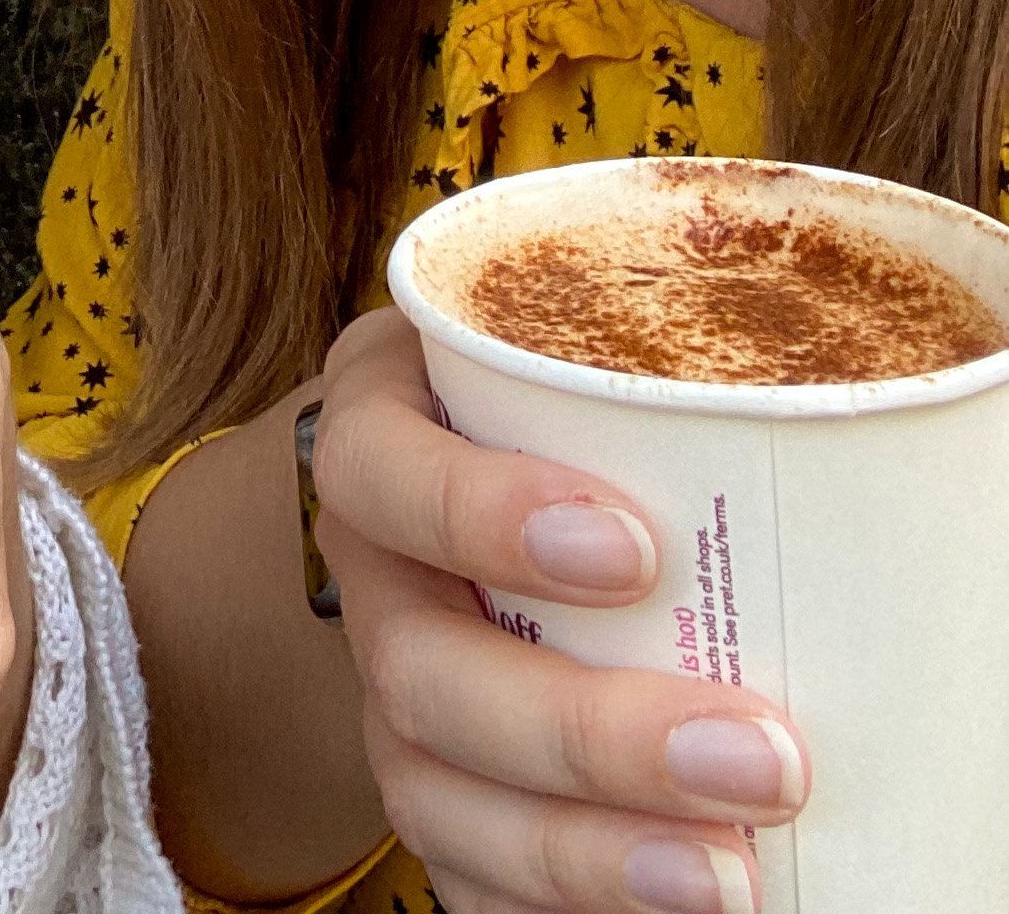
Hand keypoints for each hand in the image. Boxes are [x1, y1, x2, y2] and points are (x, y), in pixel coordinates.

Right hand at [312, 308, 809, 913]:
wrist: (484, 476)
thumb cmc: (560, 396)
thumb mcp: (579, 350)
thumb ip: (649, 378)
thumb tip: (839, 418)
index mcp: (376, 431)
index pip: (377, 470)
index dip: (480, 516)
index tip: (637, 549)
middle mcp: (370, 572)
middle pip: (420, 671)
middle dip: (588, 733)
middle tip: (760, 759)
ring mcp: (389, 692)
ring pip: (436, 795)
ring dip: (587, 852)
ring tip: (731, 877)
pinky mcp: (434, 792)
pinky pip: (463, 878)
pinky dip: (562, 906)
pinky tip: (670, 906)